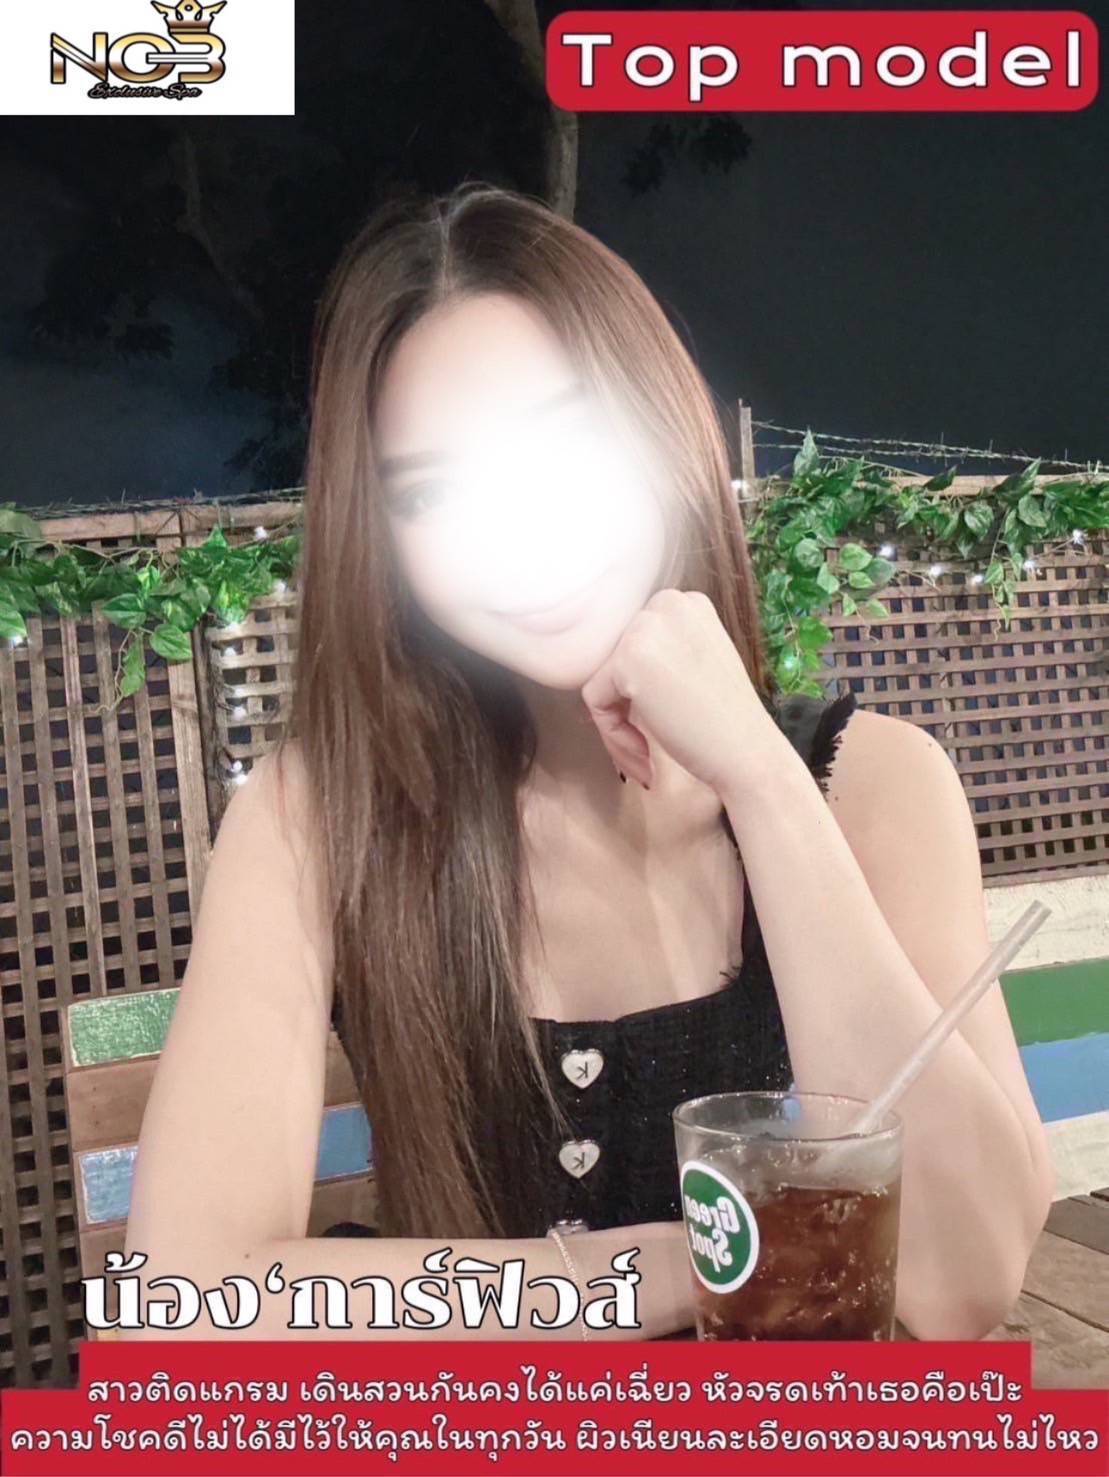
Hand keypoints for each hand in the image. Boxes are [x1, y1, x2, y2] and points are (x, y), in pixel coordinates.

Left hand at [580, 588, 776, 793]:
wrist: (748, 752)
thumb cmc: (727, 720)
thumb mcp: (699, 661)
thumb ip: (664, 650)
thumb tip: (616, 663)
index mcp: (685, 602)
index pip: (635, 644)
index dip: (640, 690)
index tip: (664, 721)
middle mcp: (665, 603)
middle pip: (615, 660)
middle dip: (626, 707)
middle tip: (650, 747)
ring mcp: (645, 629)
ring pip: (601, 681)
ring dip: (619, 724)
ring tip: (648, 756)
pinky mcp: (627, 660)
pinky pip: (595, 700)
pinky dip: (613, 734)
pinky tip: (646, 755)